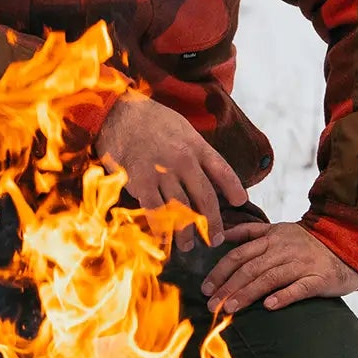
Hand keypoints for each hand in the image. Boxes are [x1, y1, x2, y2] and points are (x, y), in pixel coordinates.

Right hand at [95, 94, 244, 239]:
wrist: (116, 112)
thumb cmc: (148, 119)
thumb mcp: (180, 126)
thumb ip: (193, 148)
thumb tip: (205, 171)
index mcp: (195, 144)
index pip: (222, 169)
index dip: (233, 188)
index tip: (240, 202)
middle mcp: (183, 160)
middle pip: (205, 197)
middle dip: (213, 222)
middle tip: (216, 239)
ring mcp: (163, 172)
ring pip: (182, 209)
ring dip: (187, 232)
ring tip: (188, 245)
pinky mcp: (141, 181)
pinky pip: (156, 211)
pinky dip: (161, 230)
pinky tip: (164, 241)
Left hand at [202, 220, 357, 315]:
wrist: (347, 245)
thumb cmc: (307, 243)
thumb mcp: (279, 229)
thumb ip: (250, 233)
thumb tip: (221, 237)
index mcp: (272, 237)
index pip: (239, 254)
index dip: (220, 271)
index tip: (206, 288)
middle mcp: (284, 249)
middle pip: (250, 267)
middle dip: (228, 286)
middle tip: (212, 304)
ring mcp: (302, 264)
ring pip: (270, 278)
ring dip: (248, 294)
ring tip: (231, 308)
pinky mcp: (319, 279)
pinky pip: (299, 288)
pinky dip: (283, 296)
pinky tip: (269, 307)